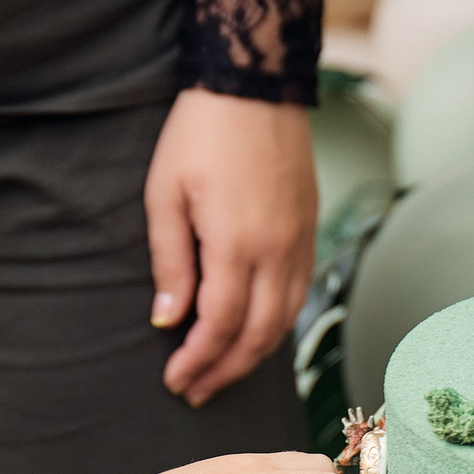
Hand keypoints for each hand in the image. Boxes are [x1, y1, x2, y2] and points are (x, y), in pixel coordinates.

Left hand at [145, 87, 316, 406]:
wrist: (255, 83)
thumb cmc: (200, 133)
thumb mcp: (164, 194)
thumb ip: (169, 262)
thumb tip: (167, 319)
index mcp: (237, 244)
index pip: (219, 325)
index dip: (197, 361)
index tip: (175, 380)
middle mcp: (277, 250)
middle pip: (257, 335)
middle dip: (224, 370)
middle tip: (195, 390)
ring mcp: (300, 241)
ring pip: (284, 320)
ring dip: (252, 354)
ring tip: (221, 371)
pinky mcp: (309, 228)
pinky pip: (298, 293)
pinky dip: (275, 323)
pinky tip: (253, 331)